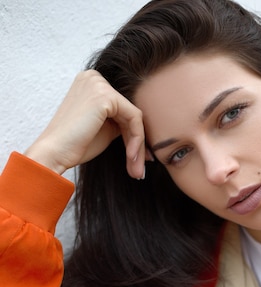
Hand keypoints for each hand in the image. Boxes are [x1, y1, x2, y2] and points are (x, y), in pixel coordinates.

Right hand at [25, 70, 146, 177]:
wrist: (54, 152)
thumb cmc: (75, 144)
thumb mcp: (103, 128)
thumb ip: (119, 121)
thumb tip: (142, 129)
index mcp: (91, 82)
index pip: (121, 109)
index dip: (133, 135)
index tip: (138, 158)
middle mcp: (94, 77)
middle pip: (129, 112)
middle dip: (138, 143)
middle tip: (139, 169)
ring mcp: (99, 84)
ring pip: (134, 117)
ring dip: (139, 146)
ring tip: (136, 170)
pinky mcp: (105, 96)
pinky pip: (134, 118)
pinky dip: (137, 141)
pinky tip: (131, 157)